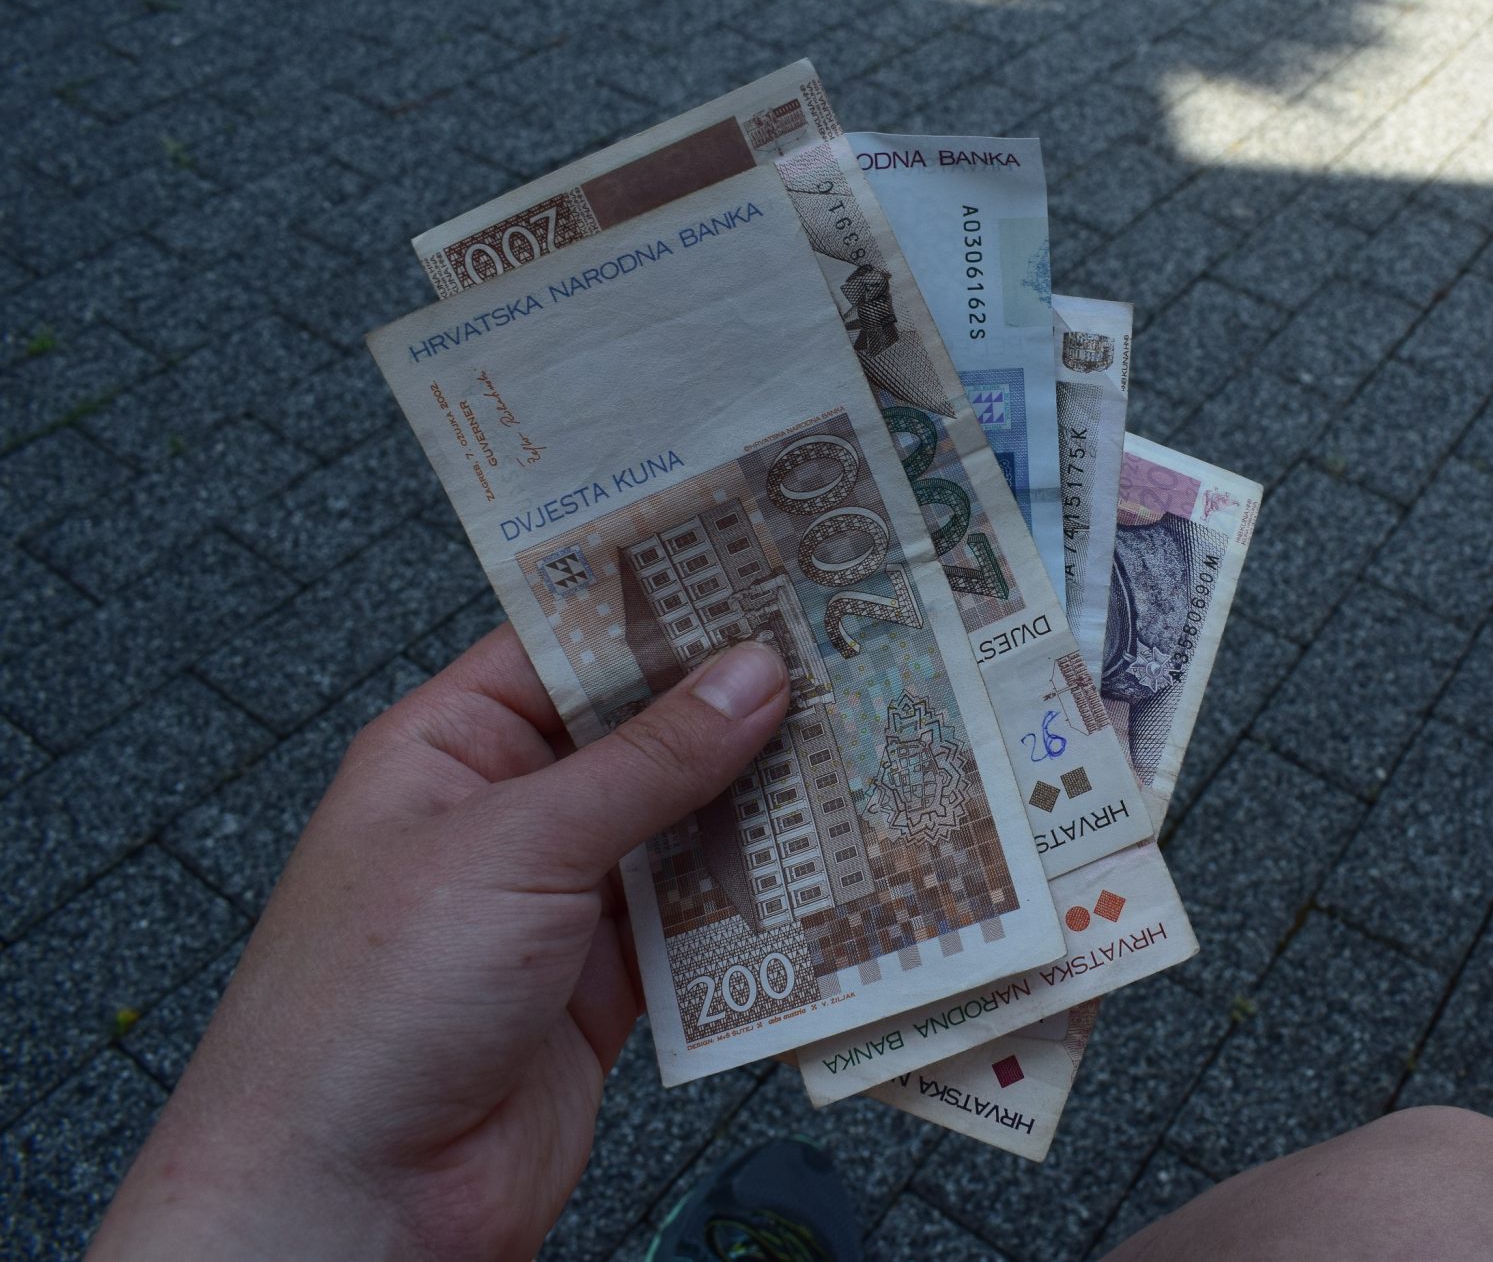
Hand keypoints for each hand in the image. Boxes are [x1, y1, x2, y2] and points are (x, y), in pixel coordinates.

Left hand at [90, 625, 790, 1260]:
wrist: (353, 1203)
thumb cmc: (368, 1010)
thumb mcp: (511, 850)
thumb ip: (645, 764)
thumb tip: (752, 673)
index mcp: (449, 748)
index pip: (568, 645)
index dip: (664, 606)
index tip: (766, 569)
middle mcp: (509, 813)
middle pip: (641, 734)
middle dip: (735, 706)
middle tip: (847, 658)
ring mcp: (562, 901)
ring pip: (683, 826)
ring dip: (762, 806)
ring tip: (863, 751)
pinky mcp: (610, 984)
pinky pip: (701, 920)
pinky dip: (761, 900)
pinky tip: (828, 868)